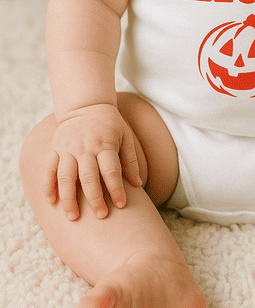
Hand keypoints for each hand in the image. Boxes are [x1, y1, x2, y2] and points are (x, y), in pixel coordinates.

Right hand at [43, 103, 142, 220]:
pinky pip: (49, 169)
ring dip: (69, 199)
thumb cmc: (110, 124)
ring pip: (66, 177)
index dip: (116, 189)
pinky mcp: (55, 148)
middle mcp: (85, 147)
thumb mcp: (125, 136)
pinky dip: (48, 186)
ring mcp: (68, 148)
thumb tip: (139, 184)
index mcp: (105, 144)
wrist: (86, 104)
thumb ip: (130, 160)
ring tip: (73, 217)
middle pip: (89, 177)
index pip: (111, 171)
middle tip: (101, 216)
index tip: (121, 205)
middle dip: (95, 199)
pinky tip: (51, 202)